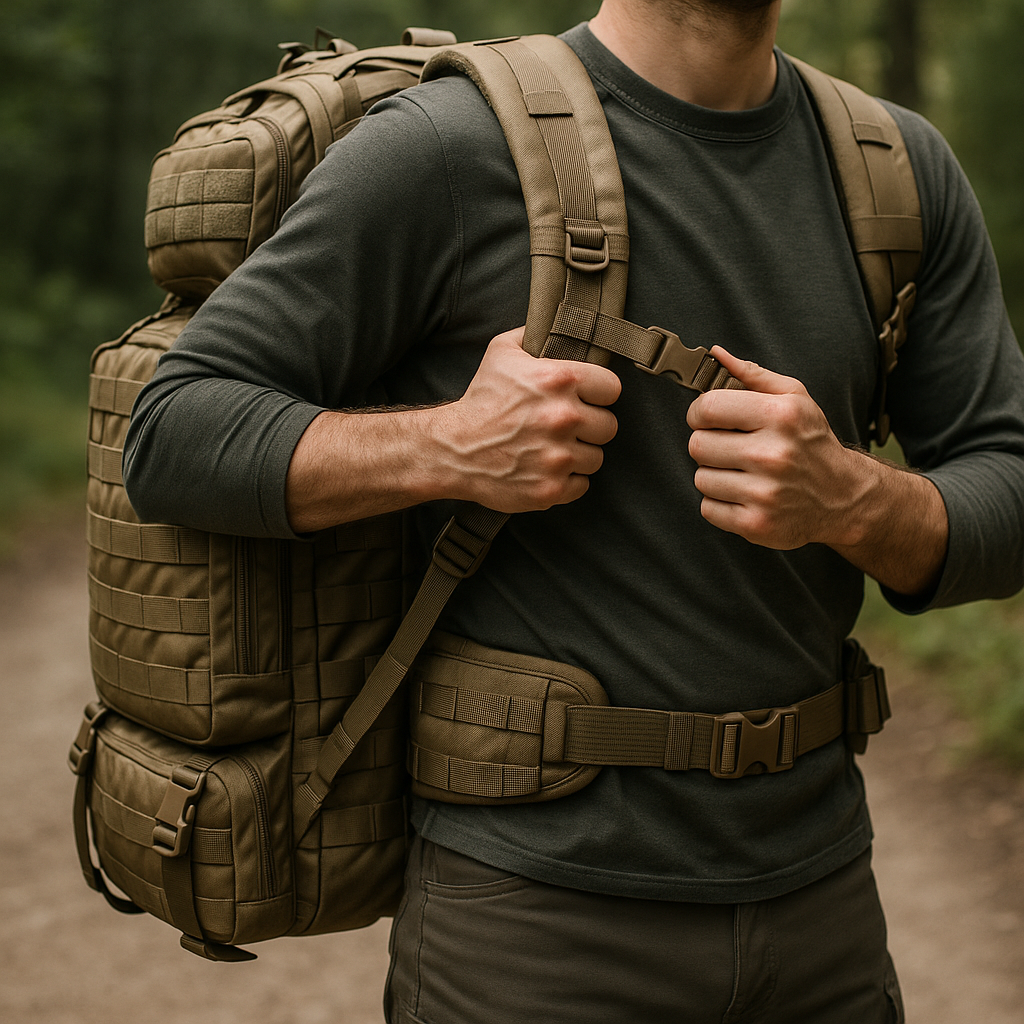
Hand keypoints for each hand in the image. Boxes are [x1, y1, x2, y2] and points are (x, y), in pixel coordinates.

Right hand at [432, 327, 620, 511]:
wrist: (453, 449)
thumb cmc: (480, 400)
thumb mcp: (501, 352)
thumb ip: (533, 334)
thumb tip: (556, 323)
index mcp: (559, 380)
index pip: (612, 388)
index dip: (599, 394)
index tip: (586, 399)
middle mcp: (563, 418)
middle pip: (609, 426)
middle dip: (590, 426)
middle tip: (567, 427)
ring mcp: (558, 457)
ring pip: (596, 458)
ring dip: (579, 454)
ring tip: (554, 448)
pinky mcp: (551, 488)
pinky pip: (581, 485)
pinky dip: (568, 480)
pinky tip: (548, 468)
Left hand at [686, 346, 865, 549]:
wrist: (844, 497)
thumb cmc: (812, 443)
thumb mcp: (795, 398)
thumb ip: (753, 374)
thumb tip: (716, 355)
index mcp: (781, 416)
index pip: (707, 408)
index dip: (699, 413)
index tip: (708, 419)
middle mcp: (773, 454)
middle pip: (698, 445)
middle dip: (709, 445)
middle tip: (731, 448)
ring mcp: (764, 493)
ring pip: (701, 478)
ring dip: (714, 475)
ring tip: (742, 472)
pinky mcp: (756, 524)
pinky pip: (708, 508)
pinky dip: (719, 503)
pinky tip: (743, 494)